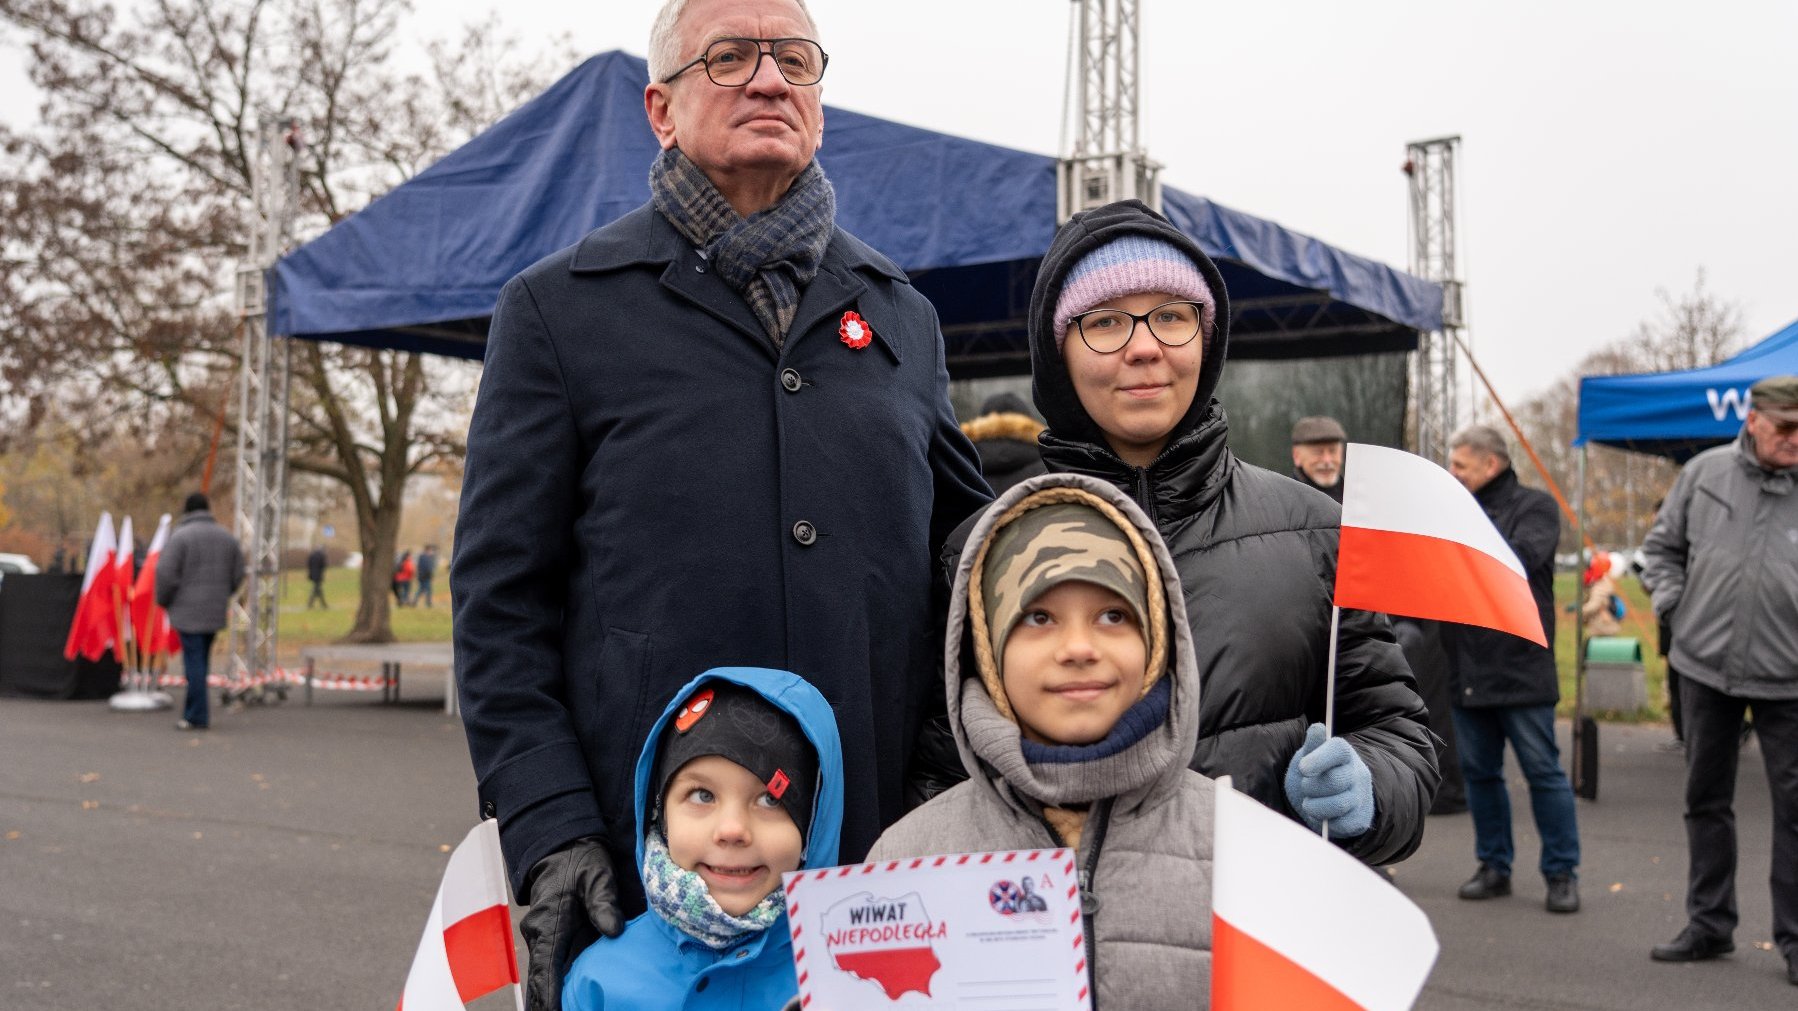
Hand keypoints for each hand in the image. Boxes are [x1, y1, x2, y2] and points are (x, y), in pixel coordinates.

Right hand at [519, 837, 623, 1010]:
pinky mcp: (553, 938)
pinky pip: (553, 966)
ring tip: (565, 1009)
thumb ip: (604, 901)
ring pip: (545, 975)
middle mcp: (541, 934)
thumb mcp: (597, 875)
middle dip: (546, 1002)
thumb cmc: (580, 861)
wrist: (563, 847)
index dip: (547, 993)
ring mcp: (544, 938)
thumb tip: (613, 930)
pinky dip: (556, 985)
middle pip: (540, 979)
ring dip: (551, 995)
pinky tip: (570, 999)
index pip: (545, 966)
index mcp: (549, 922)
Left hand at [1283, 723, 1374, 837]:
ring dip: (1315, 806)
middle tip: (1305, 787)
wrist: (1326, 800)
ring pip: (1338, 804)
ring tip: (1309, 803)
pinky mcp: (1360, 819)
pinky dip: (1326, 822)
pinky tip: (1321, 815)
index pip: (1338, 750)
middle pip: (1335, 781)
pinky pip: (1342, 824)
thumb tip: (1318, 728)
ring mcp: (1361, 797)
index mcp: (1344, 753)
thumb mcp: (1309, 756)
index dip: (1320, 758)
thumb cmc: (1315, 773)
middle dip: (1311, 786)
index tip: (1303, 768)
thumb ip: (1312, 744)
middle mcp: (1357, 773)